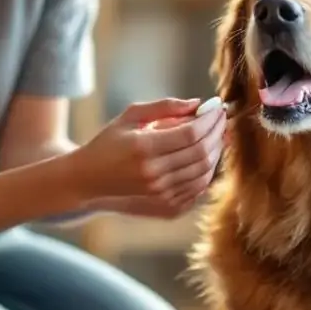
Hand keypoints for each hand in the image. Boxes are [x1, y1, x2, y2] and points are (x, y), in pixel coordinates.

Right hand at [70, 97, 226, 216]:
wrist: (89, 179)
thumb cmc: (110, 142)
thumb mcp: (130, 116)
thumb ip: (164, 106)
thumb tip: (198, 103)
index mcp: (144, 147)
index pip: (191, 133)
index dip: (210, 120)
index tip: (218, 108)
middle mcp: (153, 173)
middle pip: (201, 152)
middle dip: (217, 133)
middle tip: (222, 119)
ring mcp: (160, 193)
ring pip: (204, 172)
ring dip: (216, 152)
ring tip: (217, 135)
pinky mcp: (166, 206)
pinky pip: (198, 188)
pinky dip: (208, 170)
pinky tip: (207, 156)